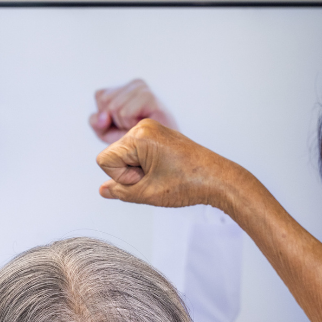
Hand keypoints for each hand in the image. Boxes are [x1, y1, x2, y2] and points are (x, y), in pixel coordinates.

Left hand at [89, 79, 178, 143]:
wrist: (160, 152)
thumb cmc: (136, 140)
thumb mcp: (107, 133)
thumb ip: (96, 123)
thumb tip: (103, 117)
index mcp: (127, 87)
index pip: (100, 95)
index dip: (106, 116)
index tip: (124, 124)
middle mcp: (136, 84)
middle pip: (105, 100)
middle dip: (114, 120)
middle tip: (133, 126)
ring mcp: (144, 89)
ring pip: (114, 107)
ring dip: (123, 124)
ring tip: (139, 126)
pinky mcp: (150, 97)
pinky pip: (125, 113)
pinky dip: (130, 125)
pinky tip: (143, 125)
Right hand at [97, 119, 255, 210]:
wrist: (218, 179)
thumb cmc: (188, 184)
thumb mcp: (147, 194)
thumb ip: (119, 192)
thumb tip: (103, 190)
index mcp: (139, 136)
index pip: (104, 160)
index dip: (120, 177)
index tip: (144, 179)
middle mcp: (143, 127)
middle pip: (114, 156)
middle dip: (128, 173)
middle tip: (155, 178)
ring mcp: (152, 129)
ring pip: (124, 155)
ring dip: (136, 170)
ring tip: (160, 175)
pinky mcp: (158, 135)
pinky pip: (137, 152)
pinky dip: (144, 165)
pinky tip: (162, 171)